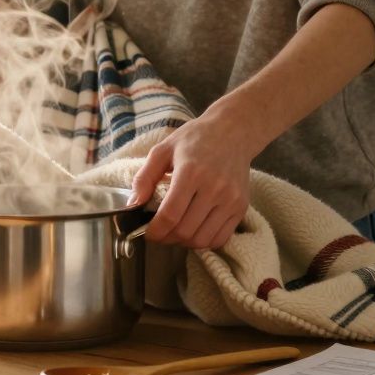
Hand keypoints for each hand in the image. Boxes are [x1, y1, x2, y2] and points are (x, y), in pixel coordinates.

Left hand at [129, 109, 262, 249]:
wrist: (233, 131)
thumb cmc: (195, 139)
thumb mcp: (163, 150)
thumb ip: (144, 177)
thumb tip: (133, 204)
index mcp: (191, 172)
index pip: (170, 215)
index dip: (155, 231)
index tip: (148, 233)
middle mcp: (213, 188)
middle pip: (185, 231)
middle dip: (166, 238)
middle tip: (159, 233)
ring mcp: (230, 199)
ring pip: (202, 240)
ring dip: (184, 243)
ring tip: (176, 233)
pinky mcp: (241, 207)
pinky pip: (220, 238)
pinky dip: (204, 242)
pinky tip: (195, 231)